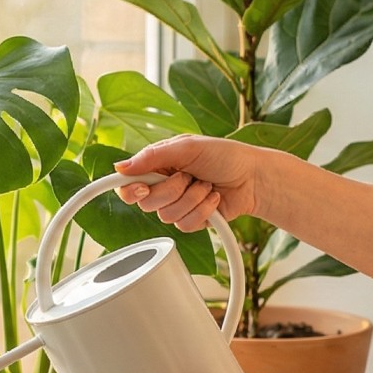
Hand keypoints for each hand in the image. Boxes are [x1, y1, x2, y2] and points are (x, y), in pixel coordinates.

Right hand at [115, 135, 264, 232]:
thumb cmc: (224, 155)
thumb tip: (119, 167)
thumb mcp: (187, 147)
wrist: (253, 177)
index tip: (143, 188)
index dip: (130, 190)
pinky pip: (185, 225)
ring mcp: (178, 205)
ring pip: (167, 216)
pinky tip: (213, 198)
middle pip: (146, 203)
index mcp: (158, 166)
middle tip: (189, 176)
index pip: (129, 184)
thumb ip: (153, 156)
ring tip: (206, 185)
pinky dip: (203, 210)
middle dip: (172, 190)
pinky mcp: (193, 220)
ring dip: (192, 198)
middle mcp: (164, 187)